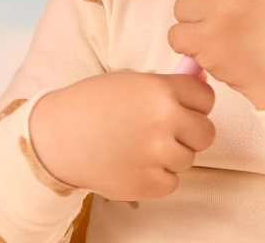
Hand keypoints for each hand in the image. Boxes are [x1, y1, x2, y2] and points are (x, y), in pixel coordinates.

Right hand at [29, 70, 214, 200]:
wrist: (59, 135)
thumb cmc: (94, 103)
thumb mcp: (132, 80)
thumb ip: (167, 85)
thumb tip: (203, 81)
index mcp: (160, 89)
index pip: (206, 97)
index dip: (196, 102)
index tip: (183, 105)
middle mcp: (164, 120)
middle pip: (206, 132)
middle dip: (191, 131)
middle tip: (167, 129)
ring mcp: (157, 154)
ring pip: (188, 158)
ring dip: (172, 154)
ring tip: (142, 145)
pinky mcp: (148, 184)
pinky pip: (171, 181)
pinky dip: (158, 176)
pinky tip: (135, 162)